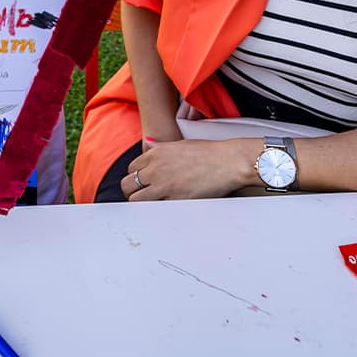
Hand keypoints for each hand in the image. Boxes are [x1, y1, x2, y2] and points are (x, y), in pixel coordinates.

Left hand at [122, 138, 256, 200]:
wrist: (228, 162)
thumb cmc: (209, 152)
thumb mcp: (180, 144)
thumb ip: (161, 148)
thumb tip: (148, 144)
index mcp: (157, 153)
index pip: (131, 168)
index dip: (136, 177)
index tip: (143, 182)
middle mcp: (156, 168)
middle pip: (128, 184)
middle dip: (131, 191)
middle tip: (141, 196)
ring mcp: (164, 185)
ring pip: (136, 200)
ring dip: (140, 204)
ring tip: (151, 205)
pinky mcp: (175, 200)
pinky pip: (154, 210)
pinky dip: (156, 212)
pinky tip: (164, 209)